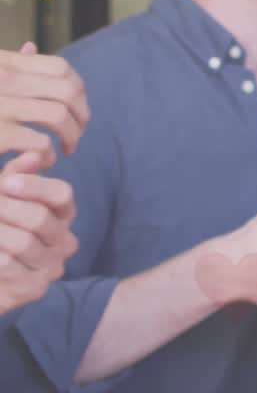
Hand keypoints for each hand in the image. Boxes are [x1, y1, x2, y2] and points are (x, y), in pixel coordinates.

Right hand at [0, 42, 90, 164]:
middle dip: (81, 116)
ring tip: (63, 149)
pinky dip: (47, 155)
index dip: (79, 92)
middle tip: (74, 136)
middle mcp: (2, 80)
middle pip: (67, 92)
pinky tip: (40, 162)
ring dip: (70, 136)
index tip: (76, 110)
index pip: (61, 69)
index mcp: (3, 64)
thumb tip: (31, 48)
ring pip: (58, 116)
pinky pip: (39, 143)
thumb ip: (8, 65)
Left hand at [0, 156, 77, 313]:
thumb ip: (15, 176)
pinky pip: (8, 265)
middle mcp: (64, 241)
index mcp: (61, 216)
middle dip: (6, 209)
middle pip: (41, 218)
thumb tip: (33, 154)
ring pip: (24, 242)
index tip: (6, 182)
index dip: (35, 186)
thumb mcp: (3, 199)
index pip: (62, 195)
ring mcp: (51, 267)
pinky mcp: (34, 289)